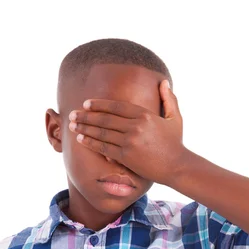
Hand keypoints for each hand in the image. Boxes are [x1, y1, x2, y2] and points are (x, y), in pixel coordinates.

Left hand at [68, 79, 185, 185]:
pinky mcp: (126, 156)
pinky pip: (103, 147)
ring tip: (72, 126)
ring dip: (84, 128)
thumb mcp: (175, 118)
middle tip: (72, 114)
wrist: (177, 167)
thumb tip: (163, 82)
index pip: (116, 106)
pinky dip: (91, 143)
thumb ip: (169, 99)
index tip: (86, 103)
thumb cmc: (175, 143)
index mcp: (145, 115)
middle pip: (105, 118)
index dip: (99, 104)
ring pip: (101, 132)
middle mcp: (135, 126)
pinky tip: (81, 139)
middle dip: (86, 116)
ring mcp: (129, 141)